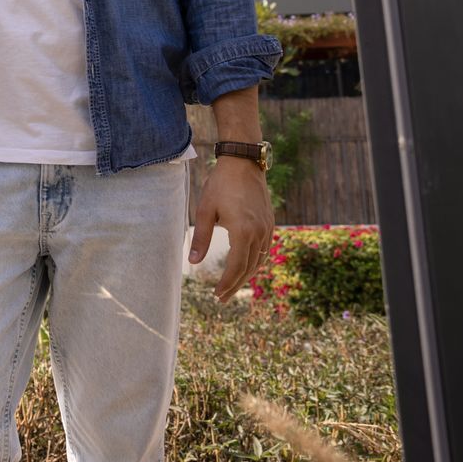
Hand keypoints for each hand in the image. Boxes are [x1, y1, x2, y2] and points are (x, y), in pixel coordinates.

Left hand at [191, 156, 273, 300]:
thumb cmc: (221, 185)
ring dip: (246, 275)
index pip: (237, 267)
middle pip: (249, 268)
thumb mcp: (205, 210)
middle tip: (222, 298)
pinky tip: (245, 267)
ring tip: (232, 286)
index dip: (227, 283)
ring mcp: (268, 228)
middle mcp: (260, 232)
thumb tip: (192, 262)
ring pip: (259, 260)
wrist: (244, 163)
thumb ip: (200, 237)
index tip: (216, 294)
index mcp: (244, 231)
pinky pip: (264, 250)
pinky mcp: (270, 223)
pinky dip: (254, 262)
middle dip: (236, 284)